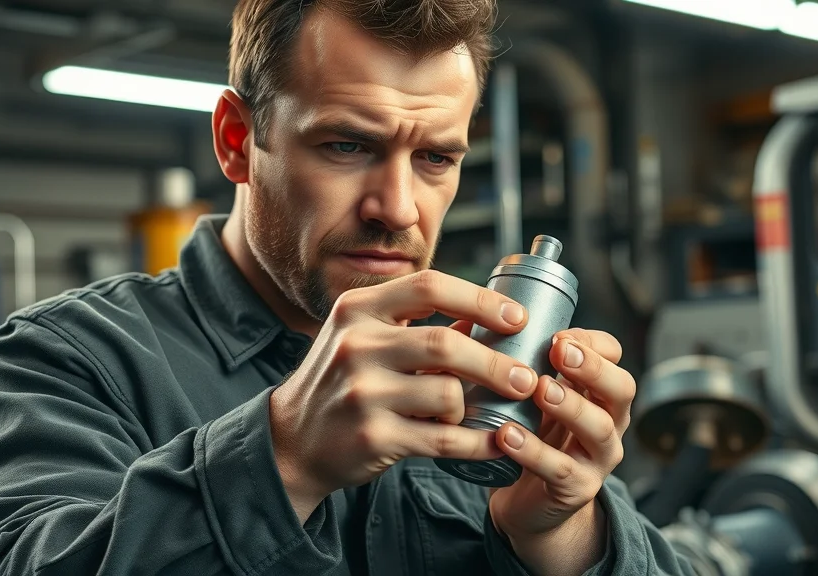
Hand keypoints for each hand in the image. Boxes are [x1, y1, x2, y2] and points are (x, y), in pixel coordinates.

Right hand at [269, 270, 539, 521]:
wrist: (292, 440)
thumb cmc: (343, 382)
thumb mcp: (365, 337)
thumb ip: (416, 323)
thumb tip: (491, 317)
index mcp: (358, 308)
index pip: (429, 286)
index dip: (480, 300)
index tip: (516, 319)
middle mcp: (355, 344)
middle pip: (446, 344)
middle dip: (496, 363)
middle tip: (526, 378)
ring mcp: (361, 392)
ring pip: (448, 395)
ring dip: (472, 407)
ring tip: (471, 413)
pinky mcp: (372, 436)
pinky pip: (444, 440)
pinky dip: (478, 443)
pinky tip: (495, 442)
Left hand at [487, 328, 634, 575]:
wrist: (527, 502)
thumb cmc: (531, 435)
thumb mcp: (533, 395)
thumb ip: (520, 361)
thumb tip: (473, 318)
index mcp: (599, 391)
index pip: (614, 356)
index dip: (591, 341)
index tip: (557, 333)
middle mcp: (609, 421)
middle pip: (622, 389)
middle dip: (593, 368)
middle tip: (560, 352)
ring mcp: (597, 458)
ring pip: (599, 429)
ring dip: (570, 405)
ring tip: (539, 390)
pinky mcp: (575, 488)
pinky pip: (559, 469)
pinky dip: (534, 451)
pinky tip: (507, 435)